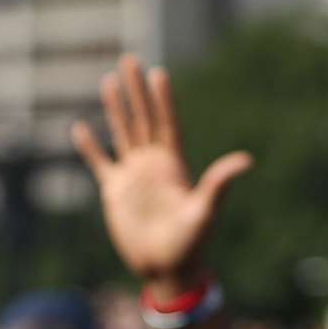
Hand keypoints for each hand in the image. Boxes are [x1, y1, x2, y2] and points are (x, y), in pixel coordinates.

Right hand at [71, 56, 252, 295]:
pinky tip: (80, 127)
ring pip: (123, 133)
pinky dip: (90, 146)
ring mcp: (134, 176)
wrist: (167, 269)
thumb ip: (220, 184)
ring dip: (116, 108)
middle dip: (136, 90)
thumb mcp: (206, 211)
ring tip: (108, 80)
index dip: (163, 98)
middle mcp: (153, 164)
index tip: (158, 72)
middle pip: (143, 119)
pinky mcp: (115, 192)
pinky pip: (101, 162)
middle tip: (129, 59)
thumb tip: (246, 161)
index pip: (167, 123)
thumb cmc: (191, 243)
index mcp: (174, 165)